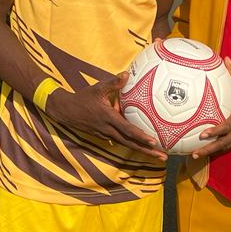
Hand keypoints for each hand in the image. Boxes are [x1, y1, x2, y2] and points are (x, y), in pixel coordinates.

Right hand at [47, 73, 164, 159]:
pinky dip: (133, 144)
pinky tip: (143, 146)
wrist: (66, 111)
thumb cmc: (83, 98)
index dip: (141, 136)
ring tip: (158, 155)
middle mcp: (109, 130)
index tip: (154, 142)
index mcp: (109, 118)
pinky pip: (121, 141)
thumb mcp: (97, 88)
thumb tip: (127, 74)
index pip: (127, 130)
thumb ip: (113, 83)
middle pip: (131, 143)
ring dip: (142, 151)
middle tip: (164, 157)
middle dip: (147, 151)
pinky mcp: (105, 136)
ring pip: (127, 144)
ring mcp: (106, 135)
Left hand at [190, 58, 230, 158]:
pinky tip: (212, 148)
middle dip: (209, 149)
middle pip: (225, 142)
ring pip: (228, 145)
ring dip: (214, 151)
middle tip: (195, 154)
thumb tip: (225, 59)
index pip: (227, 126)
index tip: (202, 135)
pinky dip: (222, 146)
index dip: (214, 132)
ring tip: (199, 155)